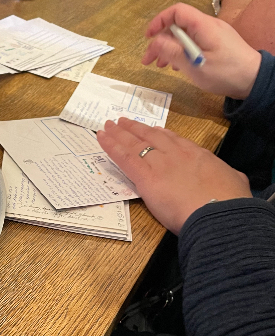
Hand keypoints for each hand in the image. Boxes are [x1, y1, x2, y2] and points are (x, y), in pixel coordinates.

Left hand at [96, 119, 251, 234]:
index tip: (151, 130)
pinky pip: (123, 157)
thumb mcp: (234, 183)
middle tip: (123, 122)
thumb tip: (234, 179)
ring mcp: (159, 163)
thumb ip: (229, 178)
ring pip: (134, 143)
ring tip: (108, 126)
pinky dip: (110, 145)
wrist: (218, 213)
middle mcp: (176, 154)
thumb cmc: (228, 203)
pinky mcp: (145, 177)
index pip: (174, 140)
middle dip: (136, 129)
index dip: (159, 134)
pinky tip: (101, 138)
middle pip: (151, 136)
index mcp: (197, 155)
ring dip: (119, 133)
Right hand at [143, 3, 260, 98]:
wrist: (254, 80)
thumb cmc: (225, 73)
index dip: (159, 21)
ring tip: (161, 66)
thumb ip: (173, 52)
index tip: (148, 38)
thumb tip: (155, 41)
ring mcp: (214, 34)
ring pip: (185, 35)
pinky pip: (194, 42)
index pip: (176, 12)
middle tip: (149, 60)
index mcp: (203, 26)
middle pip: (178, 25)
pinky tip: (178, 65)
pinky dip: (182, 51)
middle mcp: (208, 25)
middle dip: (161, 41)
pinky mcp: (217, 43)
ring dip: (170, 48)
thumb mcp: (195, 65)